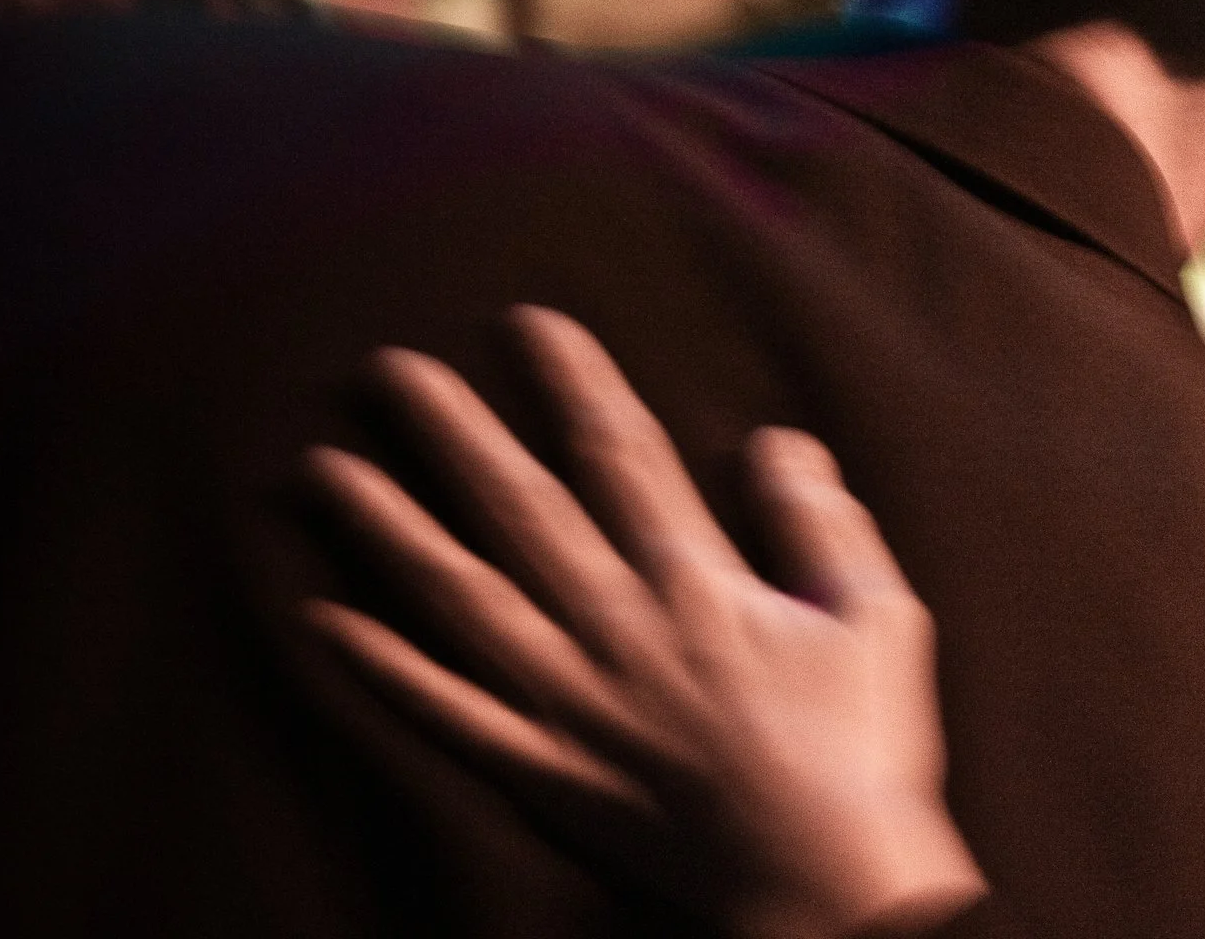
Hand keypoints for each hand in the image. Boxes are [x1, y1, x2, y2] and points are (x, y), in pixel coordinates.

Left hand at [304, 307, 984, 938]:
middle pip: (520, 512)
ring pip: (462, 603)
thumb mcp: (878, 616)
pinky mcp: (546, 778)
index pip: (622, 458)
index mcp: (699, 587)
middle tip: (388, 370)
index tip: (528, 323)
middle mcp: (620, 634)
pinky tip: (327, 622)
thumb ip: (823, 523)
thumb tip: (776, 441)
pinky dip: (385, 672)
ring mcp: (572, 709)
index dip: (574, 383)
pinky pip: (449, 719)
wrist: (828, 890)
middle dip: (450, 434)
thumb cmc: (865, 750)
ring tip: (326, 472)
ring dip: (389, 533)